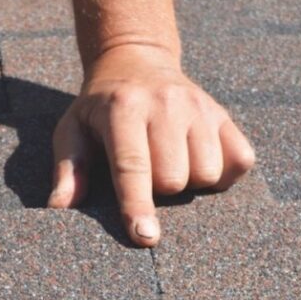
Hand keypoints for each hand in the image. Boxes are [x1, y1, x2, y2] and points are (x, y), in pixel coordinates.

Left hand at [47, 43, 255, 246]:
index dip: (138, 205)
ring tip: (172, 165)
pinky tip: (199, 163)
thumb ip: (68, 170)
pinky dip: (224, 174)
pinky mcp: (223, 115)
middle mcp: (166, 104)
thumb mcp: (72, 130)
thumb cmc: (100, 108)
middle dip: (160, 191)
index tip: (145, 238)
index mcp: (123, 109)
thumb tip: (60, 208)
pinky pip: (241, 161)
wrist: (136, 61)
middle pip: (174, 178)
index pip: (133, 166)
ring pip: (208, 174)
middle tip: (147, 174)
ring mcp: (199, 108)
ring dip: (191, 183)